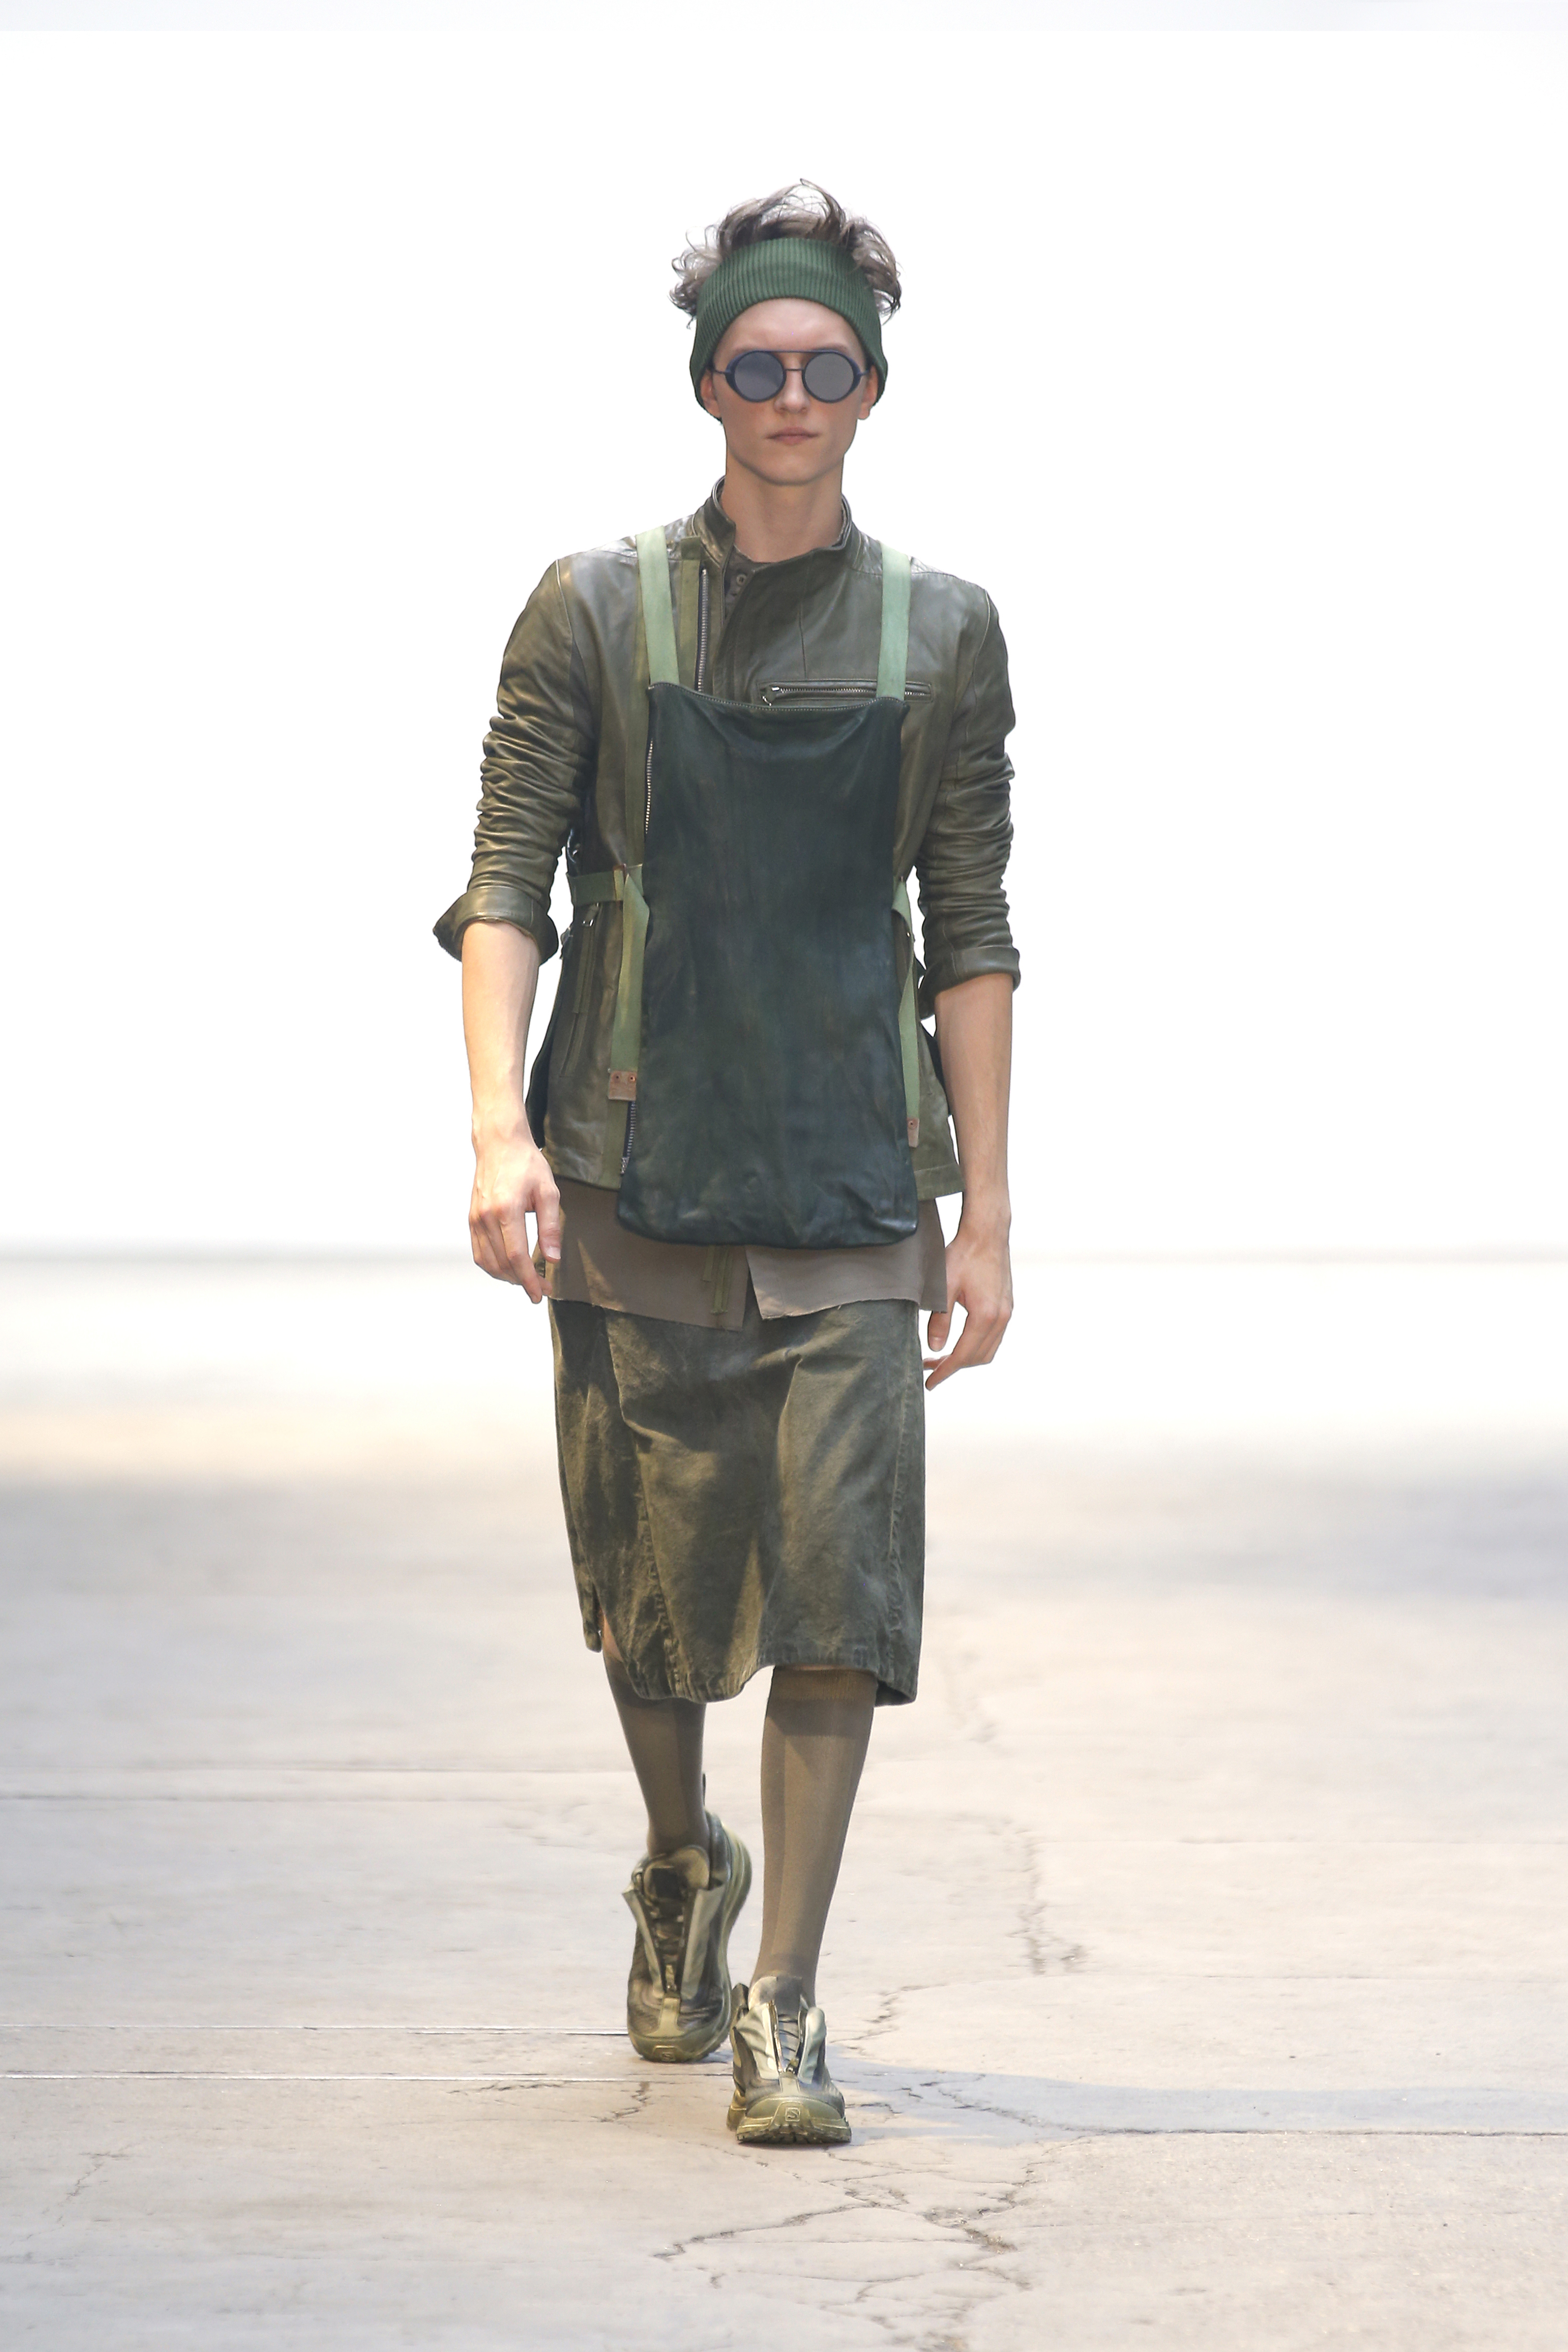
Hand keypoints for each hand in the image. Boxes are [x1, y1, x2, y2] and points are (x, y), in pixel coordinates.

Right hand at [469, 1121, 561, 1301]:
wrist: (499, 1144)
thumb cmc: (526, 1164)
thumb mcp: (548, 1192)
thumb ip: (551, 1227)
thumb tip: (553, 1259)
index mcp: (506, 1210)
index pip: (516, 1257)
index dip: (529, 1280)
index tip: (541, 1294)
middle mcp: (486, 1217)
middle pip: (501, 1264)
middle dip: (522, 1281)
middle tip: (542, 1287)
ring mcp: (475, 1219)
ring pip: (487, 1263)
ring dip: (507, 1277)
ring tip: (527, 1279)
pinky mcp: (472, 1219)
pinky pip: (479, 1252)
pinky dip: (493, 1266)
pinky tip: (509, 1267)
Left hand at [923, 1214, 1011, 1388]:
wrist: (987, 1233)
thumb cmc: (963, 1255)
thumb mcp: (943, 1287)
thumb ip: (939, 1320)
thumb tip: (934, 1348)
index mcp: (985, 1315)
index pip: (963, 1355)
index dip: (945, 1372)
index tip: (929, 1383)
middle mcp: (1001, 1318)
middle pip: (978, 1358)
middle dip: (953, 1367)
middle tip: (929, 1369)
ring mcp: (1006, 1313)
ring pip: (987, 1350)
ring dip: (966, 1358)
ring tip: (941, 1358)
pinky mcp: (1006, 1306)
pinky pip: (993, 1338)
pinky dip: (976, 1347)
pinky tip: (960, 1342)